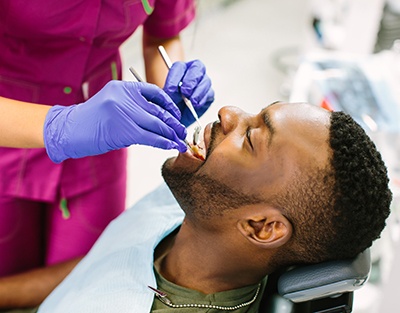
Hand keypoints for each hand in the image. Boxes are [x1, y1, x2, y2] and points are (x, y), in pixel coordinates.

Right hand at [44, 81, 186, 162]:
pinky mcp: (124, 130)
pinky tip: (170, 146)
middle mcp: (125, 97)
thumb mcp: (112, 104)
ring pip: (157, 124)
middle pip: (158, 110)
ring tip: (180, 142)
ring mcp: (124, 112)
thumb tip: (159, 120)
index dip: (169, 104)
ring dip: (171, 135)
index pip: (154, 91)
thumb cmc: (91, 120)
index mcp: (123, 87)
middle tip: (182, 132)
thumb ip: (133, 107)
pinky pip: (150, 137)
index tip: (176, 115)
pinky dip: (163, 142)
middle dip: (173, 123)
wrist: (68, 130)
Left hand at [163, 60, 214, 126]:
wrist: (178, 117)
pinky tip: (196, 105)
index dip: (175, 78)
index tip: (170, 90)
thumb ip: (169, 93)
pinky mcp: (209, 94)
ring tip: (191, 102)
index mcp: (180, 69)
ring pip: (205, 80)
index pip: (179, 67)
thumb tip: (172, 92)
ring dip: (198, 92)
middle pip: (197, 67)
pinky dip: (202, 100)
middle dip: (191, 80)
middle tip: (185, 92)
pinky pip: (209, 93)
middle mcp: (194, 72)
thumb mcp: (167, 97)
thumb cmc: (172, 104)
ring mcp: (203, 82)